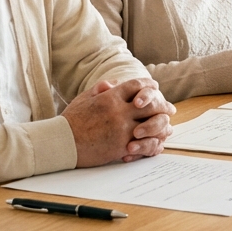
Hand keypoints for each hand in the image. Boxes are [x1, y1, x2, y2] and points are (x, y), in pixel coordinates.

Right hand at [62, 77, 176, 166]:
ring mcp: (121, 130)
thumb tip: (115, 83)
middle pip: (151, 105)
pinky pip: (143, 144)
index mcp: (111, 97)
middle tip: (170, 109)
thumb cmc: (71, 120)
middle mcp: (119, 112)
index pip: (138, 85)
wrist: (62, 143)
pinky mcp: (120, 147)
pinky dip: (152, 143)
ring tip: (167, 127)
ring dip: (162, 126)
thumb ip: (102, 89)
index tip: (156, 88)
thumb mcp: (85, 98)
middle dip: (163, 106)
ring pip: (151, 125)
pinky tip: (156, 142)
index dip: (150, 86)